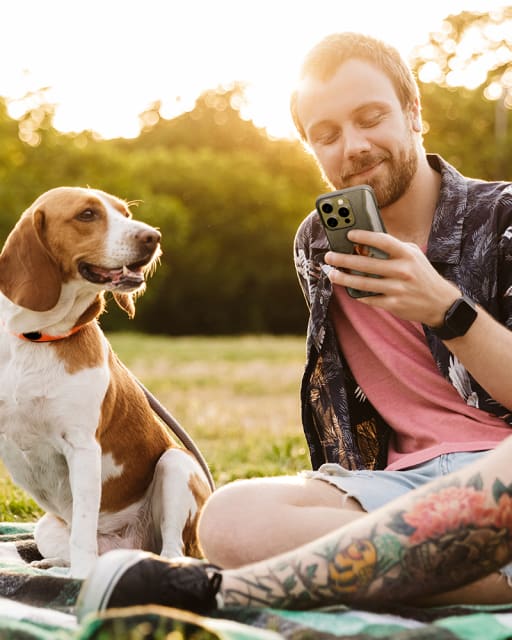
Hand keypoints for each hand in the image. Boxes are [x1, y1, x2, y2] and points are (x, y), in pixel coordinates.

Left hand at [325, 230, 460, 325]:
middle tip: (329, 256)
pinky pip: (370, 298)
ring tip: (331, 273)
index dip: (365, 236)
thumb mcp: (414, 255)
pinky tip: (347, 289)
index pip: (383, 241)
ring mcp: (398, 289)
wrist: (440, 303)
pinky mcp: (394, 304)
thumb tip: (366, 241)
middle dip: (344, 260)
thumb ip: (394, 248)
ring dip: (344, 278)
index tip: (349, 235)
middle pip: (367, 264)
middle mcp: (402, 271)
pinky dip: (357, 294)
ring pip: (364, 284)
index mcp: (407, 255)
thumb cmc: (422, 275)